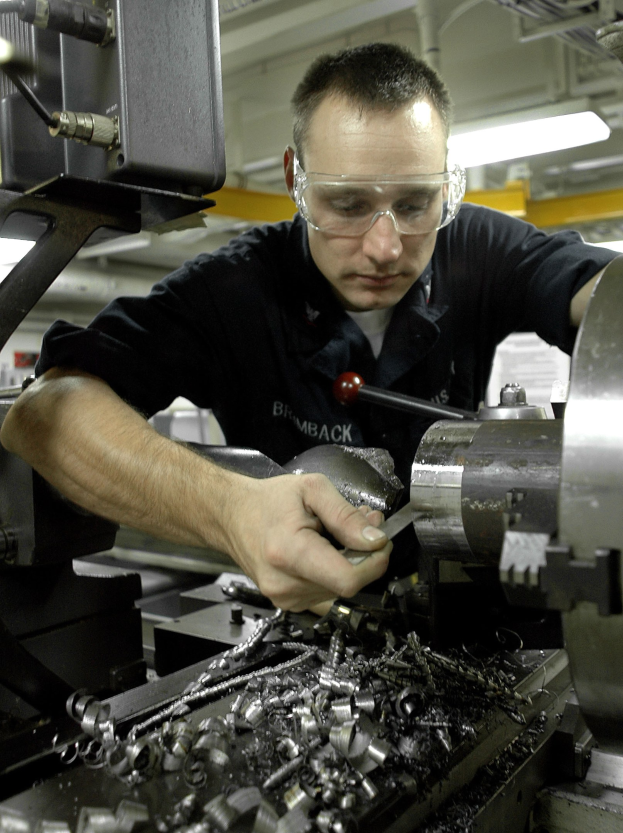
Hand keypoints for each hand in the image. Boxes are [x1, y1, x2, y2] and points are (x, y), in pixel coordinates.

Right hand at [221, 473, 391, 610]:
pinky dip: (333, 571)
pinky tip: (324, 550)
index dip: (375, 562)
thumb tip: (375, 540)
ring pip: (339, 589)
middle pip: (347, 584)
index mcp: (290, 553)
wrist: (231, 516)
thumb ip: (346, 515)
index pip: (348, 579)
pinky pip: (326, 591)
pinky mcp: (287, 602)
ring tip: (337, 533)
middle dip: (364, 555)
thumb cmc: (267, 501)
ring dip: (349, 563)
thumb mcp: (312, 490)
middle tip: (362, 525)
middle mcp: (285, 584)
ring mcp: (285, 597)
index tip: (381, 542)